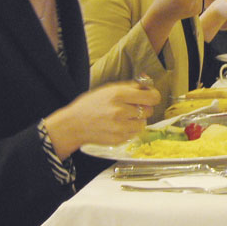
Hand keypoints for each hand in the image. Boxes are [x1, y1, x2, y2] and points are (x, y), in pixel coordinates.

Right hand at [43, 81, 161, 159]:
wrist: (73, 124)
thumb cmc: (90, 105)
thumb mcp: (108, 89)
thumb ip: (130, 87)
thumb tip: (148, 86)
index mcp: (118, 95)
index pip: (151, 97)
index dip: (153, 96)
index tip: (151, 97)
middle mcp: (120, 111)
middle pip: (149, 110)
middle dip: (143, 108)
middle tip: (131, 107)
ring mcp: (120, 127)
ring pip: (143, 123)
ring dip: (137, 120)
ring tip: (123, 118)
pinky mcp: (119, 139)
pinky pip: (134, 133)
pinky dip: (129, 129)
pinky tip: (117, 126)